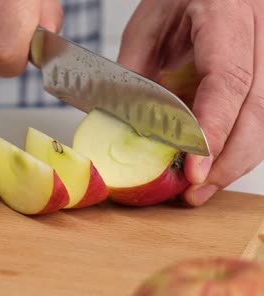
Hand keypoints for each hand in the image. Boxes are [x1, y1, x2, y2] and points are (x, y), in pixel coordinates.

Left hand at [118, 0, 263, 205]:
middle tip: (193, 191)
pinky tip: (215, 165)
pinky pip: (261, 117)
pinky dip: (238, 145)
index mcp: (227, 15)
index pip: (229, 82)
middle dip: (226, 161)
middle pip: (258, 111)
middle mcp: (261, 34)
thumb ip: (137, 75)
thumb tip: (130, 130)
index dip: (213, 131)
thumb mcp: (146, 27)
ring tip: (201, 189)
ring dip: (235, 161)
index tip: (196, 170)